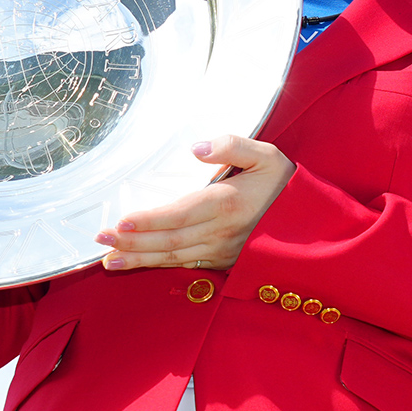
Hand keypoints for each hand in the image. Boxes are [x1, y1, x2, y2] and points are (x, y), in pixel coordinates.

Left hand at [96, 135, 294, 271]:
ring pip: (174, 257)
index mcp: (229, 203)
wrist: (310, 220)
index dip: (149, 220)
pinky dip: (159, 266)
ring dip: (140, 259)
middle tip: (100, 240)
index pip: (180, 214)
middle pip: (170, 240)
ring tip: (109, 259)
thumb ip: (232, 145)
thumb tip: (197, 147)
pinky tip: (139, 263)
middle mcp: (223, 232)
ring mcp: (222, 250)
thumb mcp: (266, 154)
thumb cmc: (283, 182)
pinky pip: (185, 265)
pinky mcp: (223, 260)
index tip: (121, 221)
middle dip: (133, 242)